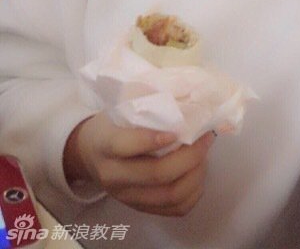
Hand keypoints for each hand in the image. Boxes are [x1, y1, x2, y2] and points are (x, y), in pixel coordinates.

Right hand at [63, 111, 214, 215]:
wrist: (89, 154)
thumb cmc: (112, 124)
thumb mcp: (120, 108)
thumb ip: (146, 104)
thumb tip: (188, 95)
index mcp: (106, 145)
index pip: (125, 146)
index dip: (152, 139)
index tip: (176, 131)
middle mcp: (115, 176)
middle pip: (157, 174)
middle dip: (190, 156)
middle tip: (206, 138)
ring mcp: (128, 197)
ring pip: (171, 195)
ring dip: (196, 174)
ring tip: (204, 154)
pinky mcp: (140, 209)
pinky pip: (175, 209)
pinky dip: (194, 191)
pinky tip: (196, 172)